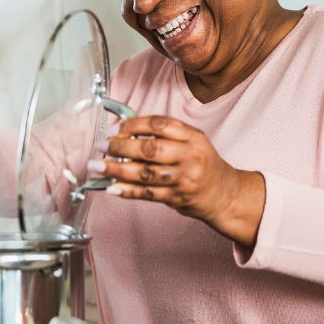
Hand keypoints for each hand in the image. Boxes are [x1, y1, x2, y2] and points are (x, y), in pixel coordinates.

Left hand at [91, 115, 264, 245]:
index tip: (114, 128)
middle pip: (150, 149)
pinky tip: (111, 186)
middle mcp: (190, 157)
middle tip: (101, 146)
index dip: (134, 125)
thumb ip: (165, 135)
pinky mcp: (177, 198)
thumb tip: (125, 131)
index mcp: (193, 137)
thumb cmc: (204, 164)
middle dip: (120, 146)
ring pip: (145, 173)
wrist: (225, 194)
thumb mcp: (193, 141)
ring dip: (117, 169)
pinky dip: (126, 190)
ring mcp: (183, 179)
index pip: (160, 124)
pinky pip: (147, 193)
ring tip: (97, 166)